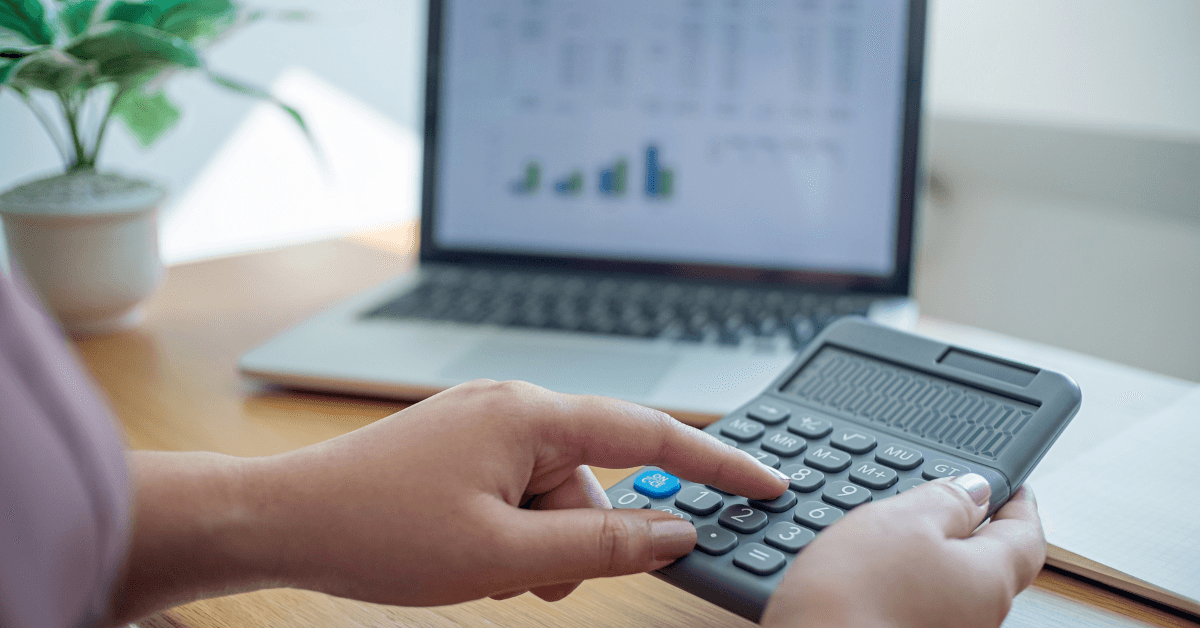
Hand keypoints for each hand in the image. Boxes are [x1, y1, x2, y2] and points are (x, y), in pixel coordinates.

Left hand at [244, 379, 788, 606]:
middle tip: (535, 580)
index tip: (767, 485)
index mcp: (530, 414)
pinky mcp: (463, 445)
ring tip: (486, 570)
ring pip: (555, 491)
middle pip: (594, 475)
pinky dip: (513, 530)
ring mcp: (483, 422)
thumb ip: (600, 546)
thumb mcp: (504, 556)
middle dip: (580, 536)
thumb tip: (672, 532)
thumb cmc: (378, 529)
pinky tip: (470, 554)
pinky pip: (518, 488)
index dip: (716, 465)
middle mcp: (512, 405)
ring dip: (539, 542)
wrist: (283, 519)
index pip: (649, 433)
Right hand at [761, 475, 1044, 627]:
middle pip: (983, 564)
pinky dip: (894, 585)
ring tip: (881, 534)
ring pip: (942, 586)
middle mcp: (975, 618)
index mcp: (989, 581)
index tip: (1009, 485)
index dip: (1017, 504)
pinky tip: (860, 576)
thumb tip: (974, 490)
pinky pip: (909, 606)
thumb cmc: (854, 602)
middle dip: (962, 530)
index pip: (1025, 536)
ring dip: (920, 558)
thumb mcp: (901, 522)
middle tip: (936, 499)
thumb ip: (944, 500)